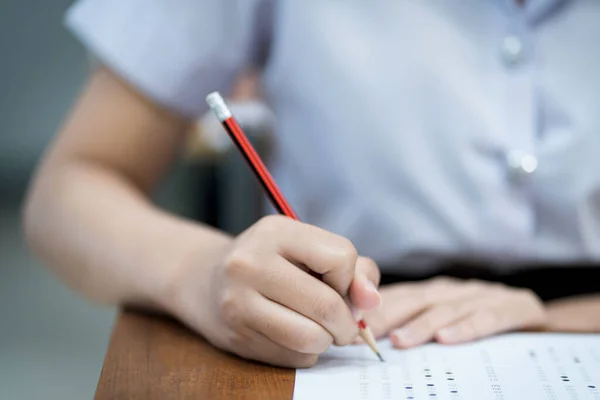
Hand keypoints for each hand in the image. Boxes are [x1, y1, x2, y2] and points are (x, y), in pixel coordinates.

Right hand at [165, 215, 381, 367]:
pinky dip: (305, 353)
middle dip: (347, 323)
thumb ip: (353, 268)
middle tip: (343, 324)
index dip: (350, 279)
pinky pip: (293, 358)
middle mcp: (250, 263)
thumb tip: (371, 300)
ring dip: (326, 341)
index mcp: (275, 231)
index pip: (341, 258)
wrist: (204, 280)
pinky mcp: (236, 337)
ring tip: (318, 329)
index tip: (339, 284)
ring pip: (311, 339)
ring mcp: (238, 303)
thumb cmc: (270, 262)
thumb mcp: (307, 248)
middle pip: (327, 305)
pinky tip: (292, 335)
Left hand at [361, 277, 545, 347]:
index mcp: (435, 291)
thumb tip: (366, 337)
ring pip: (447, 309)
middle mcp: (454, 290)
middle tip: (364, 333)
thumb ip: (412, 321)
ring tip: (399, 341)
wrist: (535, 313)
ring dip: (421, 325)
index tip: (349, 324)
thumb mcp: (445, 318)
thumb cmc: (481, 320)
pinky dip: (467, 328)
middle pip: (417, 300)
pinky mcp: (515, 306)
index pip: (398, 296)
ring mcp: (484, 295)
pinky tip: (447, 339)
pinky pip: (488, 317)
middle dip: (388, 316)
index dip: (373, 309)